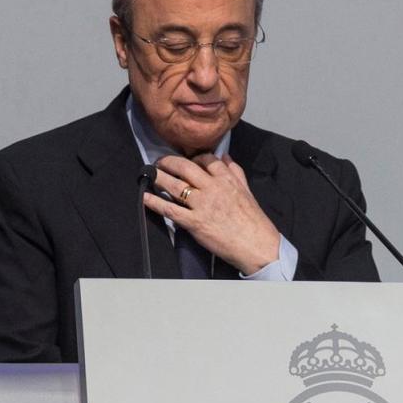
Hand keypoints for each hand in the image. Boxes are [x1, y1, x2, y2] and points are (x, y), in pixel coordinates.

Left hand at [143, 153, 280, 275]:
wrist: (257, 245)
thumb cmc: (254, 221)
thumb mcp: (247, 191)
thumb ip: (235, 172)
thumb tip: (225, 157)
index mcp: (227, 179)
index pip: (206, 159)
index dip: (193, 156)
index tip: (186, 159)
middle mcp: (213, 188)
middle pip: (185, 167)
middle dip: (169, 162)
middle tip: (160, 162)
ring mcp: (202, 205)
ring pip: (175, 185)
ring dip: (159, 177)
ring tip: (150, 174)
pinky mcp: (194, 223)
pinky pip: (170, 209)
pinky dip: (155, 202)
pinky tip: (145, 197)